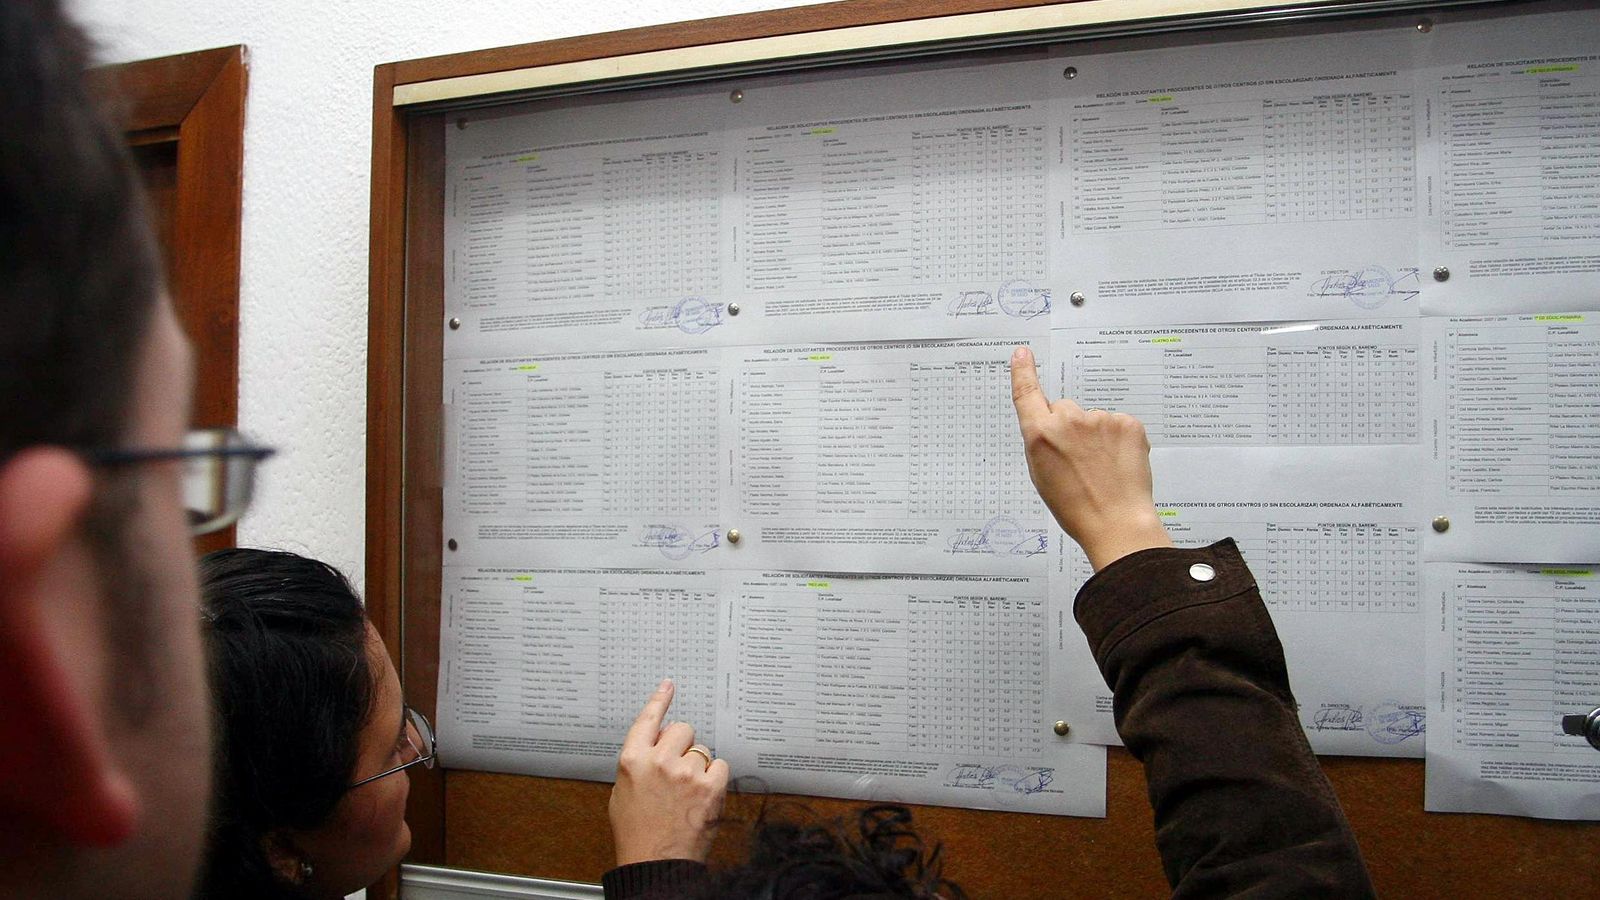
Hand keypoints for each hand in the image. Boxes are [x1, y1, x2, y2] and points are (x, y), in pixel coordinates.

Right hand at [609, 679, 729, 865]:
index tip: (669, 686)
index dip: (660, 700)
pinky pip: (719, 766)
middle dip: (683, 745)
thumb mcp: (622, 793)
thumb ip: (638, 763)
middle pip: (683, 730)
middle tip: (678, 769)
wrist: (655, 864)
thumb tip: (656, 745)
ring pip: (702, 750)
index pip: (648, 720)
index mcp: (633, 760)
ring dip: (698, 766)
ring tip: (687, 793)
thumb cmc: (637, 834)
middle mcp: (659, 761)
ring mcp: (686, 772)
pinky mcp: (709, 786)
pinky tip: (702, 796)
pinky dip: (714, 779)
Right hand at [1010, 345, 1171, 570]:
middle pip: (1065, 409)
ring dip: (1097, 437)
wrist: (1116, 523)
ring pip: (1094, 419)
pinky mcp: (1127, 423)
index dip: (1024, 371)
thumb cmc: (1076, 507)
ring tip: (1102, 469)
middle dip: (1070, 427)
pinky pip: (1118, 425)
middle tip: (1080, 461)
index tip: (1023, 353)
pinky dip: (1119, 441)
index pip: (1027, 393)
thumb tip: (1050, 426)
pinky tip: (1118, 465)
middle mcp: (1068, 420)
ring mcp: (1100, 419)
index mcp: (1040, 435)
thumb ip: (1041, 443)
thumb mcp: (1042, 476)